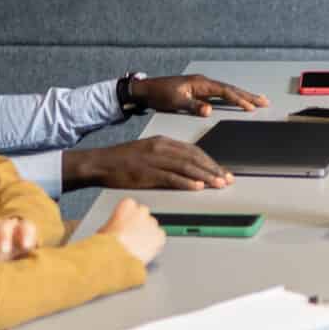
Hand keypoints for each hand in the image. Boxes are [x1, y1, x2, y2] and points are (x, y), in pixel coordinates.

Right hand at [65, 135, 232, 191]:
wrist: (101, 162)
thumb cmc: (123, 159)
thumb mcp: (148, 150)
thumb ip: (167, 156)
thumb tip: (186, 167)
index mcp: (163, 141)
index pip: (193, 150)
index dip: (210, 161)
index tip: (222, 170)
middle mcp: (161, 148)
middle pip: (194, 158)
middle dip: (213, 169)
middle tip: (227, 178)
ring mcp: (154, 160)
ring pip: (186, 167)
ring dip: (205, 176)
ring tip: (218, 184)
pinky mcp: (147, 173)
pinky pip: (171, 178)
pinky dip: (186, 182)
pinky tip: (197, 187)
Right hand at [95, 196, 165, 265]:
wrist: (116, 257)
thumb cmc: (108, 244)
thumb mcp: (104, 229)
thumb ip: (115, 223)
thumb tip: (116, 229)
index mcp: (127, 205)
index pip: (131, 206)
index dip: (128, 218)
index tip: (125, 226)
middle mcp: (142, 211)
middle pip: (143, 215)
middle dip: (139, 224)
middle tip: (132, 237)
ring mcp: (152, 223)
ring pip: (152, 227)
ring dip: (147, 234)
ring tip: (137, 246)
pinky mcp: (160, 235)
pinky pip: (159, 238)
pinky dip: (154, 244)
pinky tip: (144, 250)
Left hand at [137, 74, 267, 114]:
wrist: (147, 89)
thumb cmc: (159, 94)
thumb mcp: (174, 102)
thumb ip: (192, 106)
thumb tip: (209, 110)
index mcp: (200, 83)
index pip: (224, 91)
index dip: (238, 100)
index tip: (250, 107)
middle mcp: (204, 82)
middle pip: (231, 89)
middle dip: (248, 95)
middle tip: (265, 101)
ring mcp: (203, 86)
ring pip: (228, 90)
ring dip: (243, 95)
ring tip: (258, 100)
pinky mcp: (200, 91)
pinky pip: (221, 94)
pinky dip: (232, 97)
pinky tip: (238, 100)